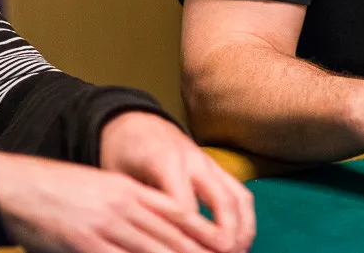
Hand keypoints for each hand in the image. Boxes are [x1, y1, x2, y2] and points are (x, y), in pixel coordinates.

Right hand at [0, 151, 229, 252]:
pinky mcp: (86, 243)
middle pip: (171, 235)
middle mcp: (124, 206)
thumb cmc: (60, 192)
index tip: (225, 244)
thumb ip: (134, 205)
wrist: (16, 189)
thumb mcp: (104, 189)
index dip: (203, 232)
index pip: (177, 213)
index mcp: (131, 191)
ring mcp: (107, 225)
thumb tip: (162, 225)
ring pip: (152, 250)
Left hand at [101, 111, 254, 252]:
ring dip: (244, 229)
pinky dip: (245, 219)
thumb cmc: (121, 155)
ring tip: (239, 252)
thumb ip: (137, 207)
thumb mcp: (118, 179)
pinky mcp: (217, 167)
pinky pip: (240, 193)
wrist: (135, 123)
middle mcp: (194, 161)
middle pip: (222, 202)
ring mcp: (210, 163)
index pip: (185, 209)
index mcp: (165, 162)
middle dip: (227, 236)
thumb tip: (146, 240)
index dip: (191, 239)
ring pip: (238, 197)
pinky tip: (241, 239)